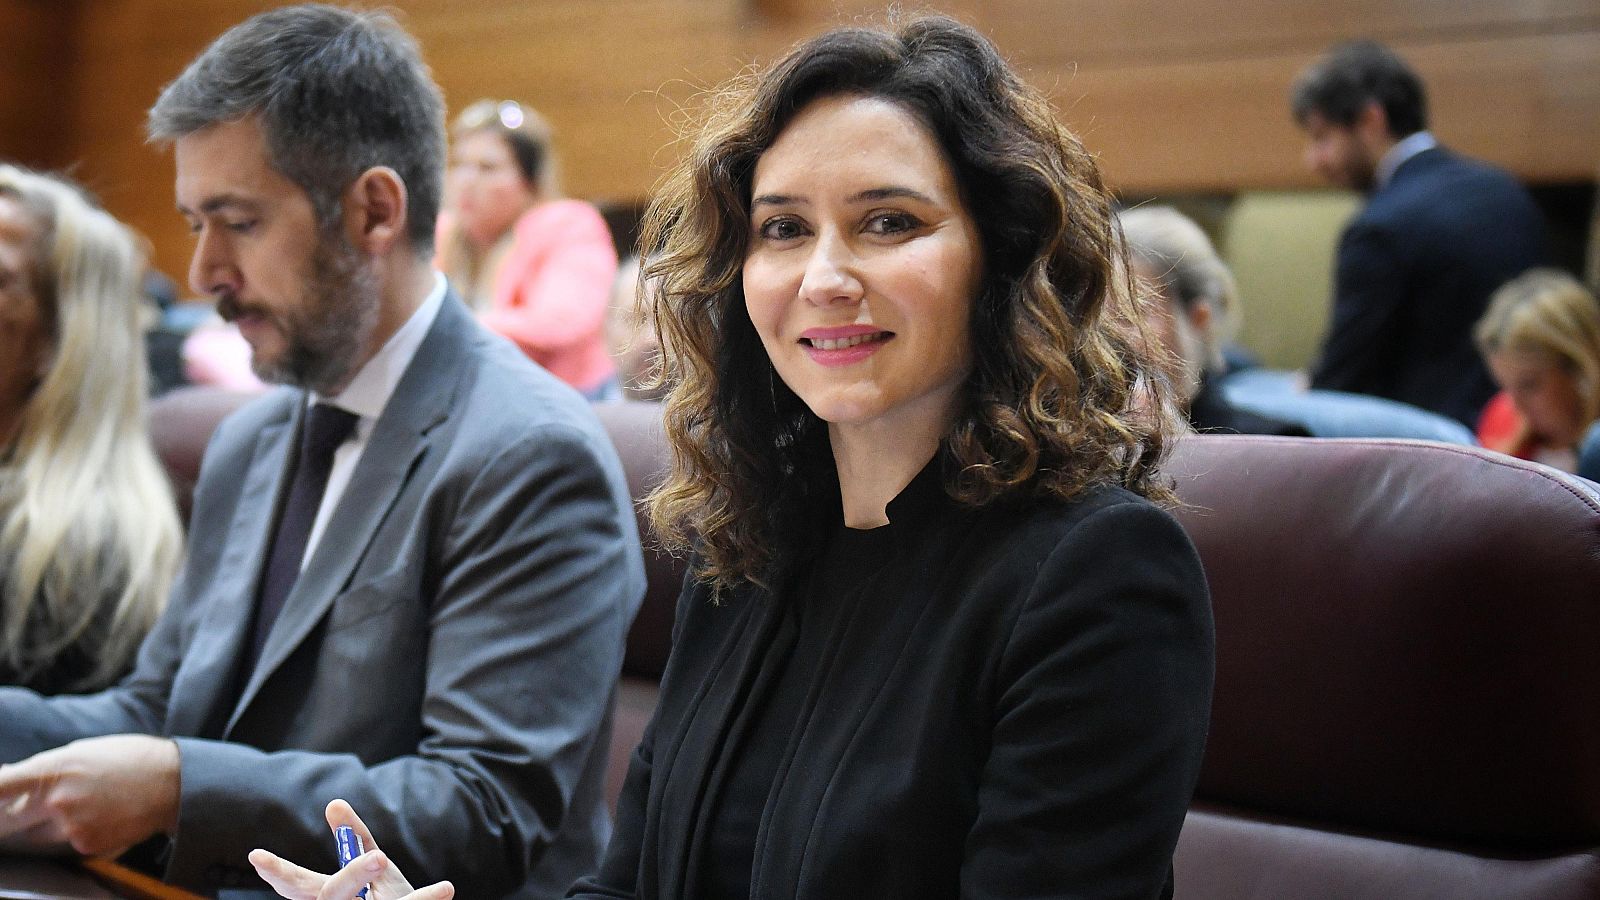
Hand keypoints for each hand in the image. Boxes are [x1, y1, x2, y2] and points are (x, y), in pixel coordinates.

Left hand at [0, 734, 179, 857]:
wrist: (175, 782)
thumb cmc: (131, 759)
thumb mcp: (84, 751)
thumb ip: (47, 768)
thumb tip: (10, 781)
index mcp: (55, 768)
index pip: (1, 785)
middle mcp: (58, 800)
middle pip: (11, 817)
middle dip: (16, 813)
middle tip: (39, 805)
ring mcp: (72, 827)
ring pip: (39, 834)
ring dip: (50, 824)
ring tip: (86, 806)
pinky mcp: (88, 846)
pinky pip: (67, 844)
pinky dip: (77, 834)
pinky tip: (103, 817)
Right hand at [249, 799, 453, 899]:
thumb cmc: (386, 897)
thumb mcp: (374, 866)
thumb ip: (354, 837)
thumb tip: (334, 803)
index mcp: (331, 895)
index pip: (299, 886)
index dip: (278, 872)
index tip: (256, 855)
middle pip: (332, 895)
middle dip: (351, 876)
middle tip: (378, 857)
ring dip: (395, 896)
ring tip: (420, 877)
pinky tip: (445, 889)